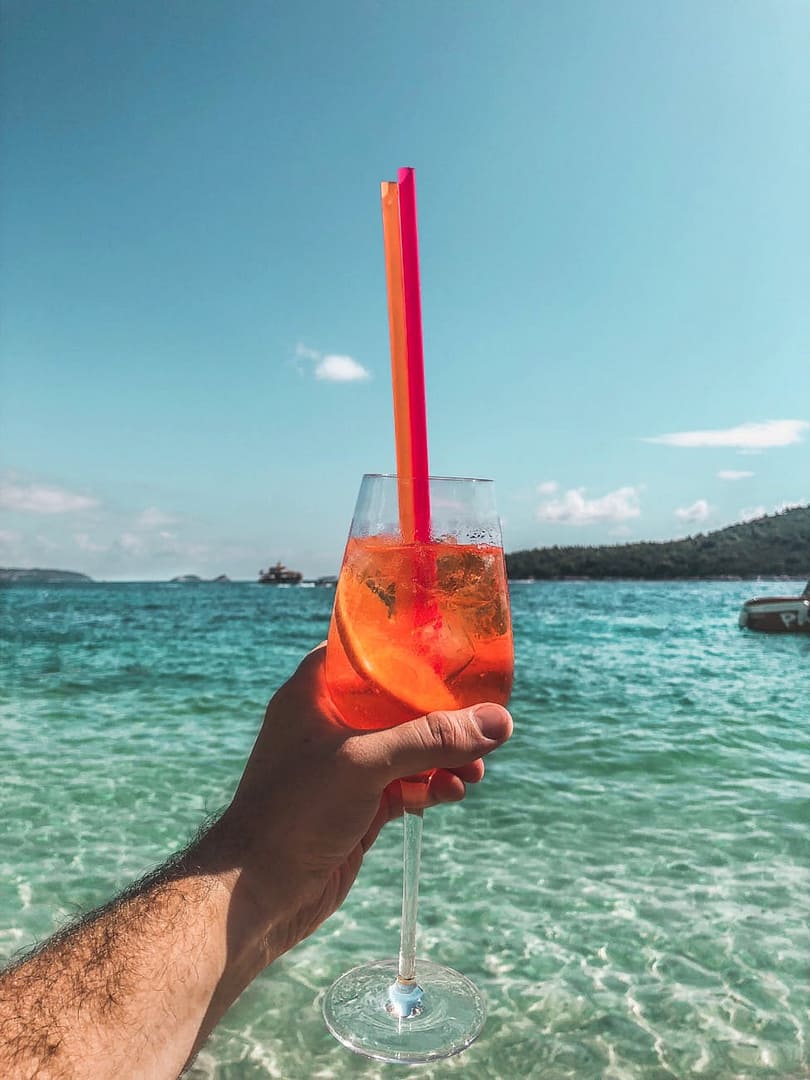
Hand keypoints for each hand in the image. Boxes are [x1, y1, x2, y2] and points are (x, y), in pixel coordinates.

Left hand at [211, 644, 511, 959]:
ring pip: (407, 747)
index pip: (363, 650)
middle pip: (397, 702)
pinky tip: (453, 793)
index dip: (406, 649)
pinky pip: (406, 785)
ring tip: (474, 770)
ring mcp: (344, 766)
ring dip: (443, 756)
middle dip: (441, 714)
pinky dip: (431, 787)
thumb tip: (500, 721)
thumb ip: (431, 740)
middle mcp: (329, 723)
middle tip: (481, 723)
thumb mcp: (365, 762)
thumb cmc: (295, 811)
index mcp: (314, 693)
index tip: (450, 650)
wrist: (258, 892)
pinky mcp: (358, 805)